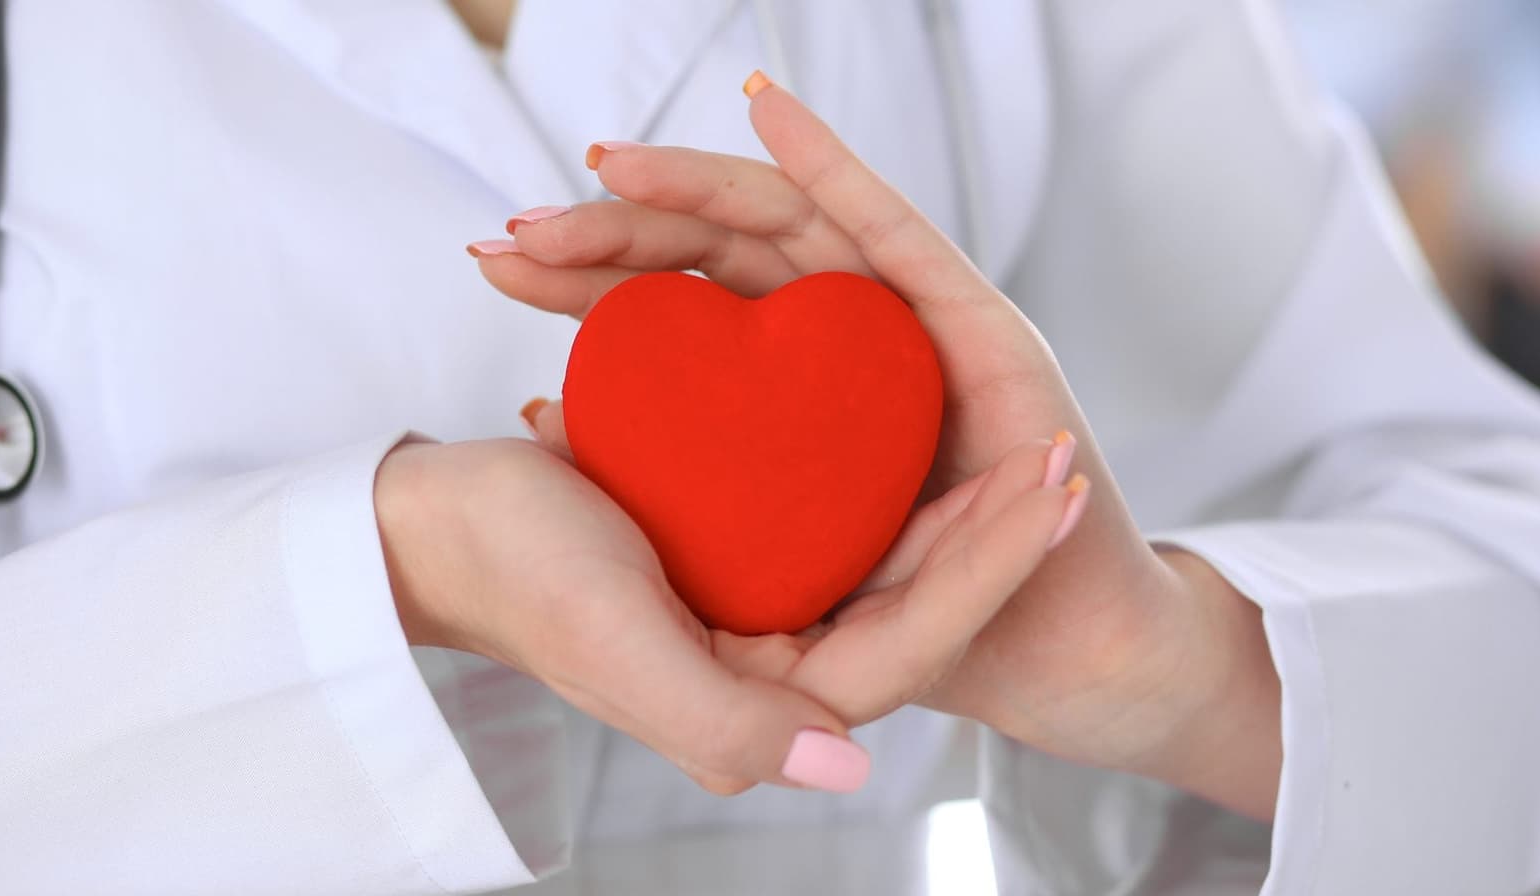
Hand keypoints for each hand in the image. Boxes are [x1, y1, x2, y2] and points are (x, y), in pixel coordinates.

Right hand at [374, 434, 1081, 794]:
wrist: (433, 525)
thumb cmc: (514, 577)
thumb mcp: (614, 643)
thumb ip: (725, 723)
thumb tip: (848, 766)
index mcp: (758, 701)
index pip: (909, 647)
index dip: (989, 573)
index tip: (1051, 490)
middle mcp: (771, 664)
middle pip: (913, 600)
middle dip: (993, 531)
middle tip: (1061, 452)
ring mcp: (759, 606)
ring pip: (884, 554)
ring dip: (954, 497)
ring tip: (1023, 433)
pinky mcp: (741, 551)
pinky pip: (836, 513)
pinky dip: (881, 468)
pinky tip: (922, 419)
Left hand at [476, 73, 1283, 818]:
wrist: (1044, 651)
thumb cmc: (905, 614)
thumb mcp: (750, 557)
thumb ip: (666, 484)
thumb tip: (545, 410)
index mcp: (785, 385)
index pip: (675, 305)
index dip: (587, 274)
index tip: (494, 259)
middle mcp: (840, 340)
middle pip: (714, 254)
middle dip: (613, 227)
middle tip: (514, 229)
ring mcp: (909, 321)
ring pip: (786, 226)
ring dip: (694, 180)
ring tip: (606, 162)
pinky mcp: (976, 319)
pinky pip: (890, 228)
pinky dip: (827, 159)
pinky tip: (763, 102)